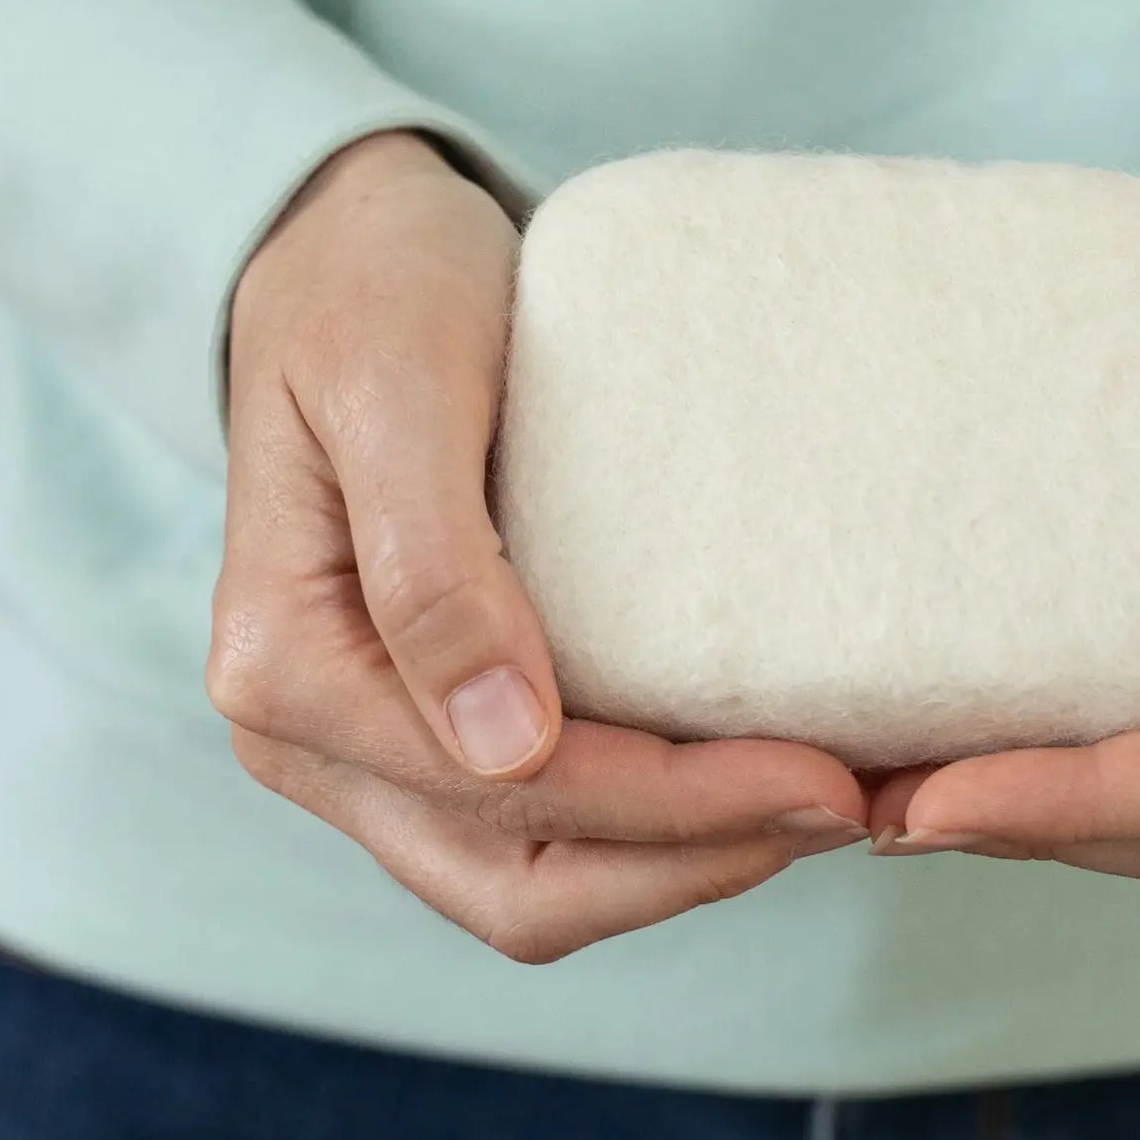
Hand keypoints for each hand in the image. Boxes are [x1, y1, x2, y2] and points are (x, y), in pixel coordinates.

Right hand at [208, 132, 867, 961]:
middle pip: (520, 888)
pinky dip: (657, 827)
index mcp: (289, 672)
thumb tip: (507, 745)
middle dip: (694, 863)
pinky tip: (756, 770)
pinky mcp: (433, 724)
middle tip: (849, 802)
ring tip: (829, 801)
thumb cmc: (373, 289)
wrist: (341, 252)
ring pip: (537, 883)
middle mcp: (313, 742)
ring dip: (684, 864)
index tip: (821, 776)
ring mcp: (372, 747)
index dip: (672, 808)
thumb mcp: (395, 385)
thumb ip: (429, 564)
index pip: (505, 797)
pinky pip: (549, 827)